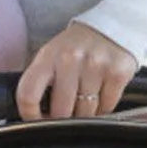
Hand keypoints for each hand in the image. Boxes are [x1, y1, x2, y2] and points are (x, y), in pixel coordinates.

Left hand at [16, 22, 137, 121]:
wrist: (114, 25)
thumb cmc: (78, 46)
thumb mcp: (52, 55)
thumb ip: (41, 82)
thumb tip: (36, 118)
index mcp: (48, 56)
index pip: (28, 95)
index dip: (30, 116)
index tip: (36, 122)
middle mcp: (70, 59)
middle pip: (60, 112)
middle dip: (63, 119)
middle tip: (67, 111)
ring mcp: (95, 66)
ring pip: (85, 114)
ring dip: (84, 114)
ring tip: (86, 98)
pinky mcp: (117, 73)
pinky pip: (106, 108)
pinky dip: (103, 108)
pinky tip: (102, 93)